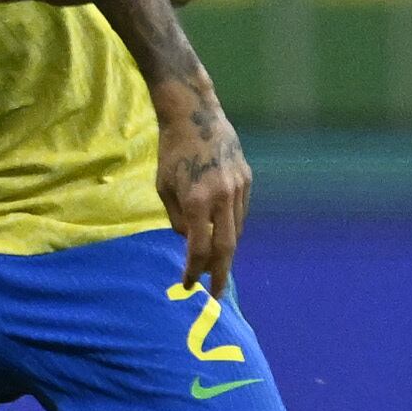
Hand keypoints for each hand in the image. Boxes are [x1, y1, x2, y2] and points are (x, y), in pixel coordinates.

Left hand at [151, 73, 248, 294]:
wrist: (196, 115)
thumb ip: (178, 218)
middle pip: (226, 247)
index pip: (198, 248)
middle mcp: (222, 197)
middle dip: (220, 274)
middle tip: (216, 294)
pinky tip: (224, 236)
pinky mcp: (247, 179)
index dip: (193, 270)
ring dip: (227, 252)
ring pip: (237, 230)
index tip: (188, 286)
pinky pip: (242, 213)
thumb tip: (190, 242)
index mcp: (197, 200)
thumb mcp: (164, 187)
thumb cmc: (172, 151)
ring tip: (218, 267)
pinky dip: (233, 228)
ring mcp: (239, 188)